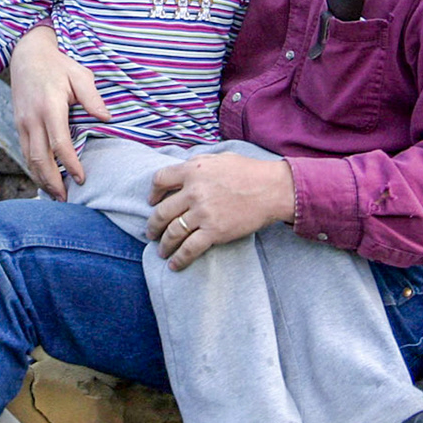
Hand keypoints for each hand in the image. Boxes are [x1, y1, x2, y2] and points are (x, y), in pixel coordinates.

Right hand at [8, 27, 108, 199]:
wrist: (26, 55)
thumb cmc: (58, 65)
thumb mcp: (79, 74)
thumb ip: (92, 97)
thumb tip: (106, 118)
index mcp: (50, 107)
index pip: (59, 143)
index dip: (69, 164)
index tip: (81, 178)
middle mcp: (32, 118)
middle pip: (39, 158)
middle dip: (52, 181)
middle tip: (65, 198)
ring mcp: (22, 123)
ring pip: (28, 158)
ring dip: (41, 178)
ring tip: (55, 194)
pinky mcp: (18, 125)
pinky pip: (24, 152)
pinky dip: (34, 168)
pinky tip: (44, 178)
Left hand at [146, 154, 296, 270]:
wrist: (273, 189)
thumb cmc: (249, 172)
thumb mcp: (219, 158)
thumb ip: (197, 163)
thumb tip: (182, 171)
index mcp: (193, 170)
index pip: (160, 180)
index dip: (153, 192)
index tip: (152, 202)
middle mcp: (194, 191)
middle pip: (162, 211)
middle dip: (153, 225)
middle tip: (150, 232)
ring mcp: (203, 213)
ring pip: (173, 232)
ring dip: (163, 244)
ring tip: (161, 251)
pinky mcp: (214, 232)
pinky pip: (189, 248)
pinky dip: (179, 259)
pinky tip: (174, 264)